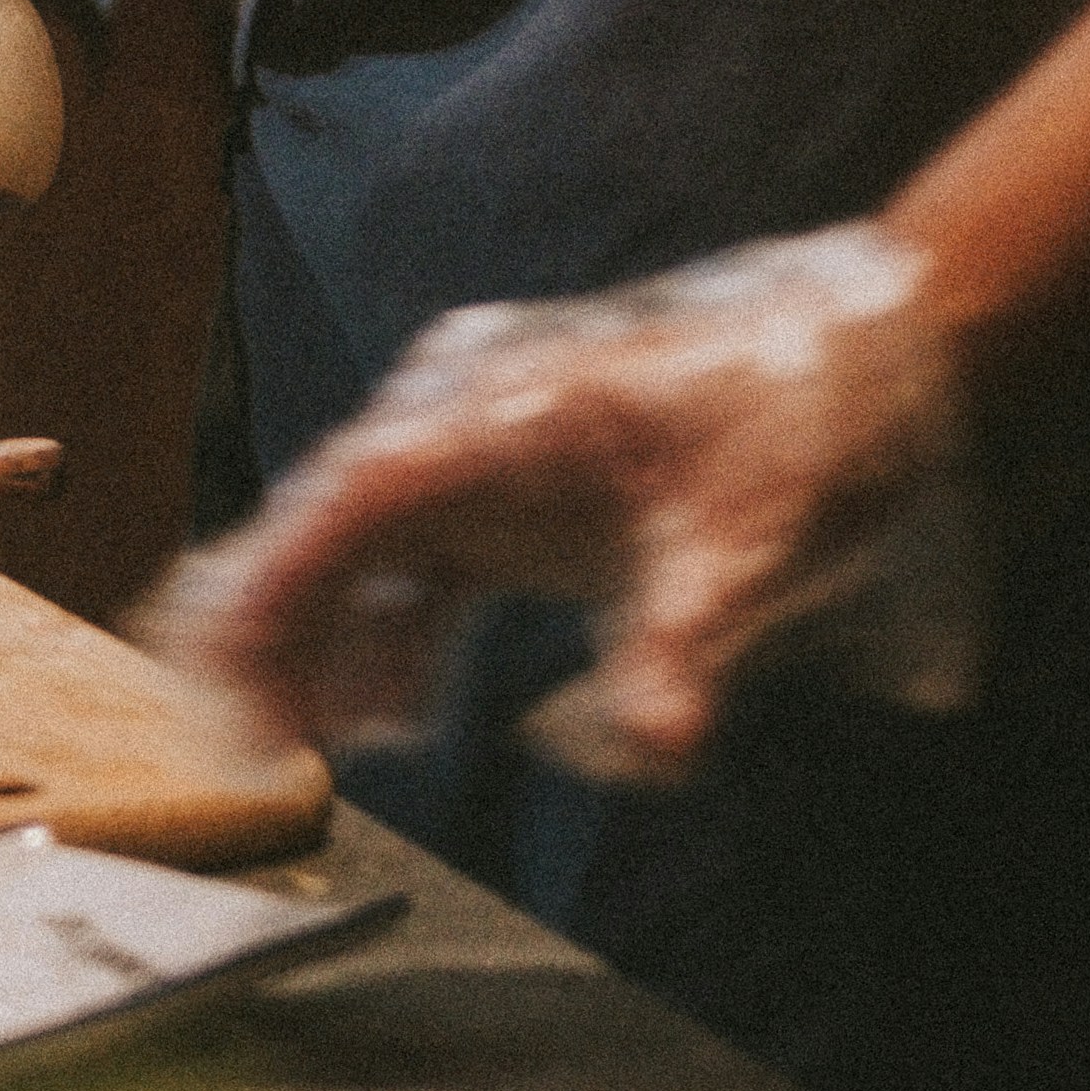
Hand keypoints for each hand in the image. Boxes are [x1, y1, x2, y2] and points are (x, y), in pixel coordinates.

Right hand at [143, 227, 987, 784]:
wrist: (867, 346)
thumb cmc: (807, 416)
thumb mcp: (758, 538)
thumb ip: (688, 640)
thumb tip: (655, 744)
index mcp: (504, 414)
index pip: (357, 495)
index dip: (280, 576)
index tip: (222, 655)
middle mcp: (467, 420)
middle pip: (333, 520)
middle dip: (275, 626)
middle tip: (237, 733)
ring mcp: (483, 451)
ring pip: (364, 544)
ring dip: (328, 638)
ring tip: (295, 741)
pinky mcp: (512, 486)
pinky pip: (419, 559)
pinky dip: (394, 630)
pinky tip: (393, 712)